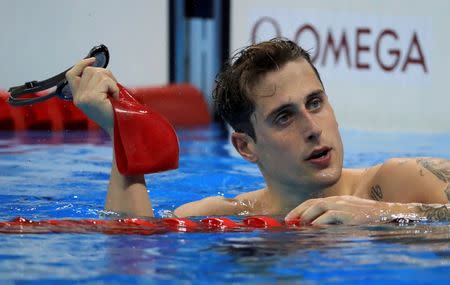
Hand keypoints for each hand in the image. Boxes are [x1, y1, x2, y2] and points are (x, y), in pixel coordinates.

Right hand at [66, 58, 118, 135]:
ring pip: (98, 73)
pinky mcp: (92, 98)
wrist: (120, 128)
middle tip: (113, 86)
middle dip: (105, 74)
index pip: (71, 75)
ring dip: (111, 81)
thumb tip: (99, 67)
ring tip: (114, 94)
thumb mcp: (101, 97)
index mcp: (78, 97)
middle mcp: (78, 97)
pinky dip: (114, 87)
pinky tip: (115, 97)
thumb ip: (95, 84)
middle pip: (89, 71)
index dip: (81, 64)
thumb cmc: (114, 113)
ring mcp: (84, 97)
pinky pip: (105, 82)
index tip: (92, 60)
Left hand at [284, 196, 406, 224]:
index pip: (314, 201)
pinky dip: (319, 221)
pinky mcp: (348, 213)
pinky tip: (313, 227)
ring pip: (318, 207)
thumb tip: (318, 227)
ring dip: (306, 216)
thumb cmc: (370, 217)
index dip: (301, 208)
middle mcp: (338, 200)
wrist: (388, 214)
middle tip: (288, 221)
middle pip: (312, 203)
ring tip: (299, 224)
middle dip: (298, 211)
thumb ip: (336, 218)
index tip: (290, 217)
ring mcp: (343, 205)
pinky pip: (329, 216)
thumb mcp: (350, 215)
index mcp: (338, 200)